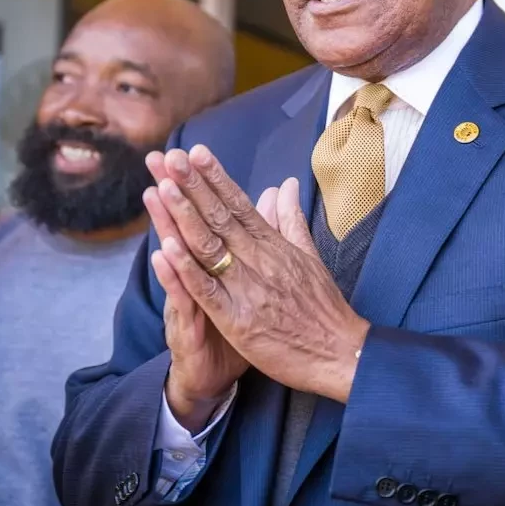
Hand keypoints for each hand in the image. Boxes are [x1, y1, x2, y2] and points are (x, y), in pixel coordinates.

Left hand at [150, 145, 369, 402]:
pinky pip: (207, 291)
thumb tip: (286, 184)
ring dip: (185, 216)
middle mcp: (260, 261)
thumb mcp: (310, 257)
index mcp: (275, 246)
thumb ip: (292, 220)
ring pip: (210, 247)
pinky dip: (187, 269)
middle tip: (170, 156)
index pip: (240, 205)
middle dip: (193, 185)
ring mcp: (247, 290)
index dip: (216, 178)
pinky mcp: (238, 321)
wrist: (340, 353)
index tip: (196, 152)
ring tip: (164, 186)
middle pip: (220, 217)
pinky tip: (167, 247)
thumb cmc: (325, 308)